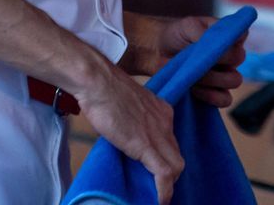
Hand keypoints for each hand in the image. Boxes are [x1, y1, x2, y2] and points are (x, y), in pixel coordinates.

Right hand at [76, 62, 183, 204]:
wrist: (97, 81)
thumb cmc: (101, 86)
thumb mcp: (124, 101)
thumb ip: (130, 116)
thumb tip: (121, 129)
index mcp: (160, 109)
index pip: (171, 139)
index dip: (165, 155)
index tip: (156, 165)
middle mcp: (165, 121)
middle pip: (177, 155)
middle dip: (170, 173)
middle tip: (158, 184)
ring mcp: (158, 134)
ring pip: (176, 167)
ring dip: (168, 184)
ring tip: (157, 194)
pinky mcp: (147, 146)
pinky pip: (164, 174)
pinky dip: (164, 191)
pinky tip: (160, 201)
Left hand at [156, 16, 246, 107]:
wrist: (156, 52)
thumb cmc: (175, 35)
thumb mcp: (187, 26)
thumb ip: (204, 32)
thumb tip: (219, 43)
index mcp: (225, 35)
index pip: (242, 33)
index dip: (231, 38)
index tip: (215, 41)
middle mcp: (228, 55)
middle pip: (239, 58)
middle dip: (218, 59)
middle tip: (199, 59)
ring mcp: (224, 75)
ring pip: (234, 80)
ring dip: (213, 78)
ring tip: (193, 75)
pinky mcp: (215, 93)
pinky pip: (225, 99)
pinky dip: (211, 96)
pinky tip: (195, 90)